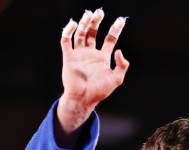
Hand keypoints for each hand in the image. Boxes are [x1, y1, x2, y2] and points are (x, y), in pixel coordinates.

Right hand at [56, 10, 129, 140]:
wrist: (83, 99)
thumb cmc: (100, 91)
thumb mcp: (117, 79)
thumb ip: (122, 65)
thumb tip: (118, 50)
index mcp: (103, 58)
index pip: (110, 39)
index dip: (115, 29)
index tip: (121, 20)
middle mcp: (91, 53)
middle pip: (94, 33)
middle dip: (96, 22)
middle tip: (99, 12)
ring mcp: (79, 54)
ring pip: (81, 34)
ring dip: (84, 24)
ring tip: (88, 14)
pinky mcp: (69, 57)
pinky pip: (66, 41)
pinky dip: (68, 32)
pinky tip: (73, 24)